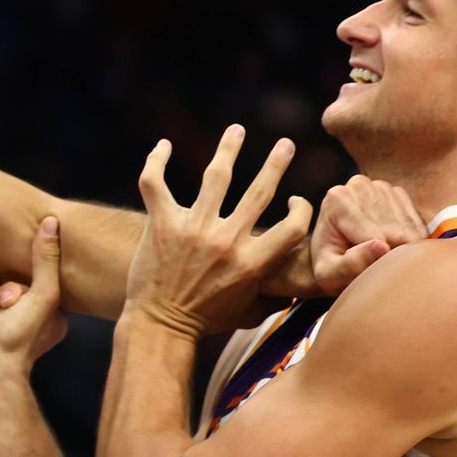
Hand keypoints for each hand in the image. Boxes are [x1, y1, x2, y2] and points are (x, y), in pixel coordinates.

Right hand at [0, 217, 68, 384]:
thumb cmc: (20, 338)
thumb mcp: (43, 295)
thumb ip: (46, 260)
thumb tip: (51, 222)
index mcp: (45, 316)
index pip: (38, 277)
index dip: (29, 272)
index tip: (23, 279)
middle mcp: (18, 318)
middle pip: (9, 277)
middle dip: (3, 278)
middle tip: (2, 295)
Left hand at [124, 126, 311, 339]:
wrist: (158, 325)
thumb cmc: (206, 320)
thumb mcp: (249, 313)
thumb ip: (274, 296)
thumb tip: (298, 288)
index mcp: (252, 263)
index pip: (292, 226)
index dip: (302, 211)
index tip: (296, 201)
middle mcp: (226, 242)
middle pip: (259, 191)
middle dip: (276, 163)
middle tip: (285, 144)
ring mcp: (192, 229)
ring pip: (215, 176)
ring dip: (229, 149)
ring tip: (236, 131)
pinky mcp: (161, 224)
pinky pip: (155, 183)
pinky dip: (156, 161)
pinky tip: (163, 145)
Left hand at [310, 175, 425, 294]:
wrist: (332, 254)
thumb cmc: (328, 267)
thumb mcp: (329, 275)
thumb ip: (349, 265)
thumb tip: (381, 246)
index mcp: (338, 199)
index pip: (376, 237)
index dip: (375, 262)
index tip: (362, 269)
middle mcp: (360, 185)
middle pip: (396, 232)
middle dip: (390, 255)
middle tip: (373, 264)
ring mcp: (382, 187)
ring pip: (411, 230)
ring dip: (401, 249)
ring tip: (378, 254)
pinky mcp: (399, 195)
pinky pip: (419, 225)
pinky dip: (411, 242)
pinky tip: (391, 246)